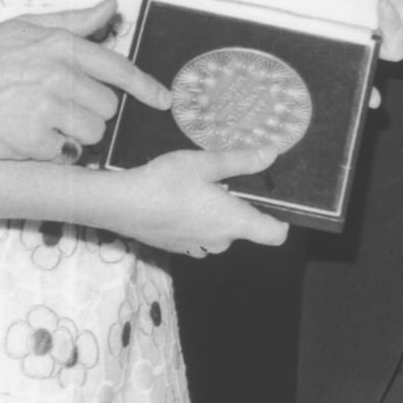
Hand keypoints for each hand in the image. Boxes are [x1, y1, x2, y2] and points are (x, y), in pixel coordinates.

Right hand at [0, 0, 171, 161]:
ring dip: (71, 135)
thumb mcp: (21, 27)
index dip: (146, 87)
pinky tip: (23, 137)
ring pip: (92, 133)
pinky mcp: (34, 139)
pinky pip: (65, 154)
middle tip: (49, 106)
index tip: (163, 101)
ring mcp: (48, 107)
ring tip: (35, 121)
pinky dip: (49, 152)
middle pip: (107, 106)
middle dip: (87, 111)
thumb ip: (72, 20)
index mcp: (60, 45)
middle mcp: (59, 73)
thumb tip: (111, 5)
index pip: (118, 67)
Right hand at [100, 147, 290, 255]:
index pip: (275, 234)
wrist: (120, 205)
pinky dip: (194, 218)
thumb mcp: (204, 163)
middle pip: (244, 226)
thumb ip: (240, 160)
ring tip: (196, 184)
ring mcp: (198, 248)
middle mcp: (221, 242)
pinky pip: (198, 232)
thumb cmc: (166, 182)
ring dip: (214, 211)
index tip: (272, 198)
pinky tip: (176, 198)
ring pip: (219, 228)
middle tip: (221, 176)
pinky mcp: (178, 247)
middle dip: (237, 204)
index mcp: (234, 222)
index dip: (281, 219)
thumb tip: (272, 154)